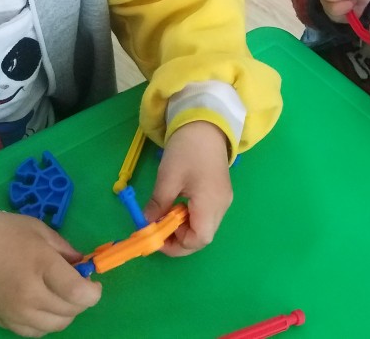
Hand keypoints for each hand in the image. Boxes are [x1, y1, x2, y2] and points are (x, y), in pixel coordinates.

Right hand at [0, 209, 100, 336]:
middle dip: (82, 300)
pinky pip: (34, 333)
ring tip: (60, 295)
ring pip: (55, 326)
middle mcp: (29, 295)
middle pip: (70, 312)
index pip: (78, 293)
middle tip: (77, 284)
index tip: (93, 281)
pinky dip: (46, 323)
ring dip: (65, 313)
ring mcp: (14, 312)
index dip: (94, 291)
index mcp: (41, 265)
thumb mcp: (38, 230)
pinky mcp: (2, 322)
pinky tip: (43, 307)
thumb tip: (82, 266)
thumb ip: (65, 250)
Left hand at [144, 120, 232, 256]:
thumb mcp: (167, 178)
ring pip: (204, 226)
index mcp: (211, 203)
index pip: (199, 240)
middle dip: (179, 238)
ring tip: (165, 213)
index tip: (156, 238)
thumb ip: (158, 205)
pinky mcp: (220, 192)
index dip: (177, 246)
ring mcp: (223, 199)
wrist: (206, 123)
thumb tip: (146, 224)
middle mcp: (222, 206)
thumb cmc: (187, 150)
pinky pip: (206, 214)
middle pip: (203, 236)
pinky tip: (177, 204)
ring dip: (183, 227)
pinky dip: (190, 217)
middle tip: (158, 228)